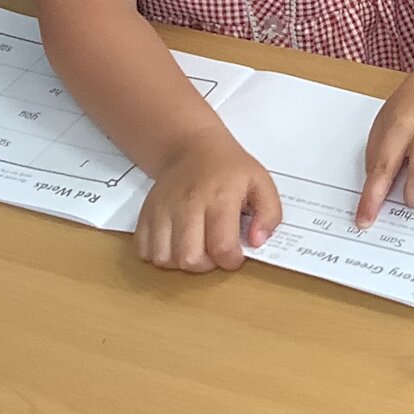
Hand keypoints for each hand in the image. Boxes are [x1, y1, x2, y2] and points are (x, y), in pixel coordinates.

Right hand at [136, 134, 281, 272]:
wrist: (192, 148)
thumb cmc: (229, 169)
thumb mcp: (262, 183)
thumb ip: (269, 214)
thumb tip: (257, 241)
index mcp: (220, 198)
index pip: (222, 247)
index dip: (232, 260)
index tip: (236, 254)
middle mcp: (188, 204)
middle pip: (188, 258)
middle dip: (206, 265)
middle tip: (214, 251)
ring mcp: (162, 209)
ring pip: (163, 258)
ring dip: (180, 262)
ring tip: (195, 247)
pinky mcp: (145, 213)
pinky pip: (143, 250)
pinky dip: (158, 254)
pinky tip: (175, 243)